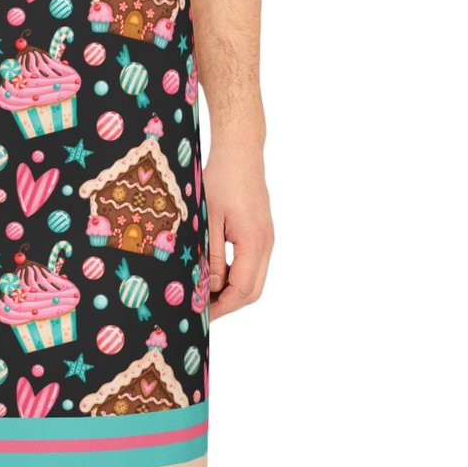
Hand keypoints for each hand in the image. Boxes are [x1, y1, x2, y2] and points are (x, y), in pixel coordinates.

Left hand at [203, 137, 272, 318]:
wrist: (240, 152)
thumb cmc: (221, 179)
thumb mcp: (209, 218)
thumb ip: (210, 254)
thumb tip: (209, 286)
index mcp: (254, 243)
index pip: (242, 290)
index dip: (222, 306)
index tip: (201, 314)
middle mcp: (266, 244)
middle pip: (252, 290)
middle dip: (228, 304)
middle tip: (202, 309)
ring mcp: (266, 239)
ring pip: (254, 278)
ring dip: (232, 290)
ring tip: (204, 292)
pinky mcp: (261, 232)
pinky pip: (252, 264)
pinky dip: (235, 274)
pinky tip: (214, 272)